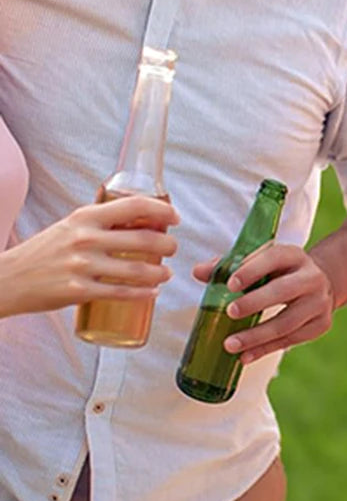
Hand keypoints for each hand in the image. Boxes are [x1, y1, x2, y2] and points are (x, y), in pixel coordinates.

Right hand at [0, 195, 178, 317]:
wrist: (9, 278)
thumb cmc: (46, 251)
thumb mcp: (72, 226)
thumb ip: (102, 222)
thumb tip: (140, 218)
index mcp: (85, 217)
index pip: (133, 205)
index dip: (162, 210)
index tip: (175, 218)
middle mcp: (86, 238)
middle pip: (144, 240)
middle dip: (168, 246)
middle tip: (173, 250)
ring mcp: (83, 266)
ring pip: (138, 271)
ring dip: (161, 273)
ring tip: (166, 273)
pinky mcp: (79, 291)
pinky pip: (122, 293)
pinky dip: (144, 294)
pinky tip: (154, 293)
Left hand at [193, 243, 332, 363]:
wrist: (322, 285)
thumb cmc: (281, 273)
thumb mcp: (261, 263)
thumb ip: (229, 266)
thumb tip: (198, 273)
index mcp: (294, 256)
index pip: (274, 258)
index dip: (252, 270)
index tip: (230, 284)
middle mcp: (311, 278)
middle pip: (283, 292)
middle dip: (255, 303)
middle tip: (230, 313)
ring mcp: (319, 303)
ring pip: (287, 323)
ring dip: (257, 336)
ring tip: (230, 344)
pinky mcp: (321, 325)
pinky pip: (291, 340)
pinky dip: (266, 349)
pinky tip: (246, 356)